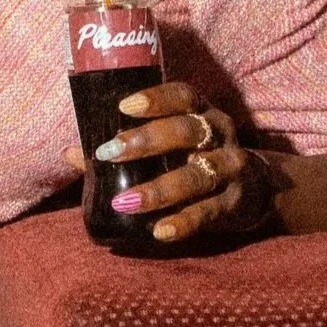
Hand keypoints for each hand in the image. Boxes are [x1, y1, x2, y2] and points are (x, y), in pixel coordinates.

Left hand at [62, 82, 274, 243]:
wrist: (258, 188)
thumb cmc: (196, 156)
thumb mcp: (168, 145)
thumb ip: (123, 148)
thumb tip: (68, 152)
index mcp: (201, 112)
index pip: (182, 95)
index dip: (155, 98)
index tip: (123, 106)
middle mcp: (219, 134)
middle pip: (186, 131)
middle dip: (147, 141)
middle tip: (110, 152)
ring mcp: (232, 168)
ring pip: (197, 175)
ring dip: (159, 189)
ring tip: (124, 201)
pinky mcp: (235, 203)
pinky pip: (208, 213)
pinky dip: (182, 222)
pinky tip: (158, 231)